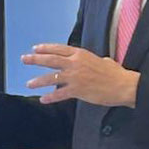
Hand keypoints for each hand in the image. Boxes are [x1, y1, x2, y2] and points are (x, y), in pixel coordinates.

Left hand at [22, 43, 139, 106]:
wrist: (123, 86)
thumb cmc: (116, 73)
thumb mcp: (103, 60)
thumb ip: (92, 60)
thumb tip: (93, 62)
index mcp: (81, 54)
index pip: (59, 49)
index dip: (46, 48)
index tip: (35, 48)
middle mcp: (75, 64)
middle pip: (50, 60)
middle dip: (35, 59)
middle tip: (24, 59)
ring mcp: (75, 77)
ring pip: (51, 78)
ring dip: (38, 81)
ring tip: (29, 83)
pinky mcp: (77, 91)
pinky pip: (60, 94)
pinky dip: (50, 97)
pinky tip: (43, 99)